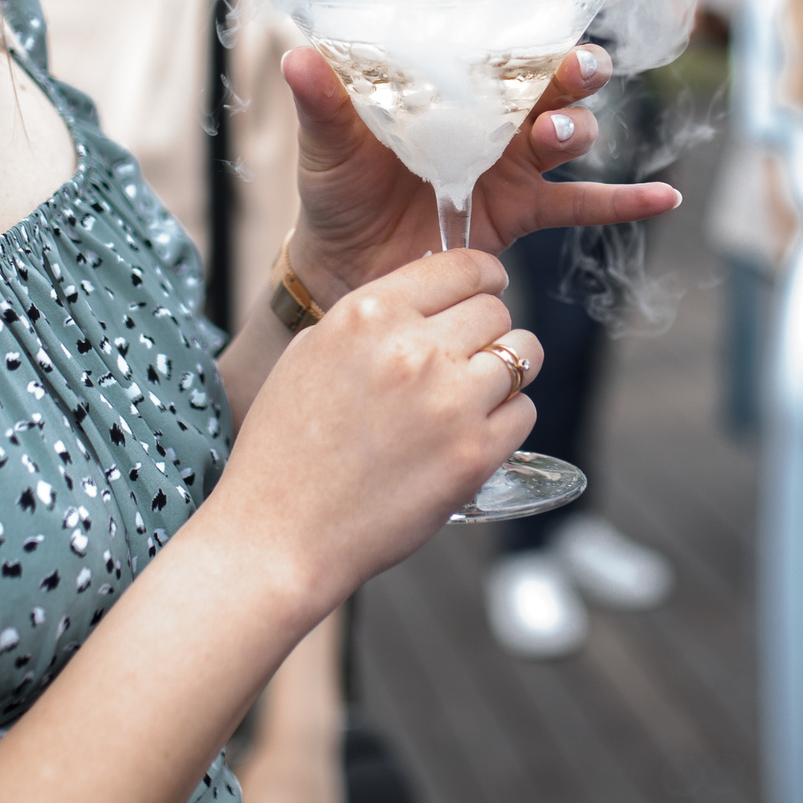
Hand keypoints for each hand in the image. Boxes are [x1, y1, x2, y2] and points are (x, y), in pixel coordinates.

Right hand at [209, 250, 544, 606]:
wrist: (279, 537)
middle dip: (487, 330)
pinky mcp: (474, 455)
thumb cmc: (286, 450)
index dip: (482, 278)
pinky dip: (506, 421)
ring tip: (474, 395)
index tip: (483, 292)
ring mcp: (450, 403)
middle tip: (465, 358)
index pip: (463, 265)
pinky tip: (468, 435)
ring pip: (523, 356)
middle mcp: (415, 350)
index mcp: (369, 314)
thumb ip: (373, 321)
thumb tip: (428, 302)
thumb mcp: (312, 354)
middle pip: (497, 311)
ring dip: (506, 372)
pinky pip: (524, 413)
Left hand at [279, 42, 681, 301]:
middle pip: (544, 85)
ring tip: (563, 133)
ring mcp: (510, 166)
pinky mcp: (521, 213)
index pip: (497, 49)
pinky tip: (666, 196)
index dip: (531, 31)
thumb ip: (324, 104)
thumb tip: (297, 55)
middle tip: (576, 69)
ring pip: (563, 136)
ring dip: (577, 127)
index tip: (559, 15)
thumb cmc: (335, 197)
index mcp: (449, 90)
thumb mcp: (327, 149)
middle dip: (569, 71)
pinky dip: (626, 202)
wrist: (345, 272)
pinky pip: (582, 205)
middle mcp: (489, 121)